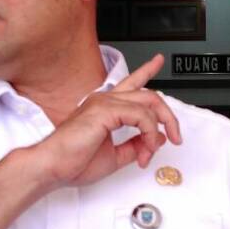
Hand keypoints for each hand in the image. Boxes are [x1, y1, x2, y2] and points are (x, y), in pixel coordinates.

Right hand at [32, 55, 181, 186]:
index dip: (146, 70)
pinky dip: (149, 133)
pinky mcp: (105, 111)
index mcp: (104, 107)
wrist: (53, 167)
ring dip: (160, 128)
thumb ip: (136, 145)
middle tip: (176, 135)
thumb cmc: (73, 162)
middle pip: (148, 95)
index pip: (131, 83)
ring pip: (149, 103)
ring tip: (154, 149)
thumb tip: (157, 138)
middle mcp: (105, 100)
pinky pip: (141, 116)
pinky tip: (146, 146)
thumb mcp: (115, 156)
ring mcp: (105, 102)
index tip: (157, 61)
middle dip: (168, 116)